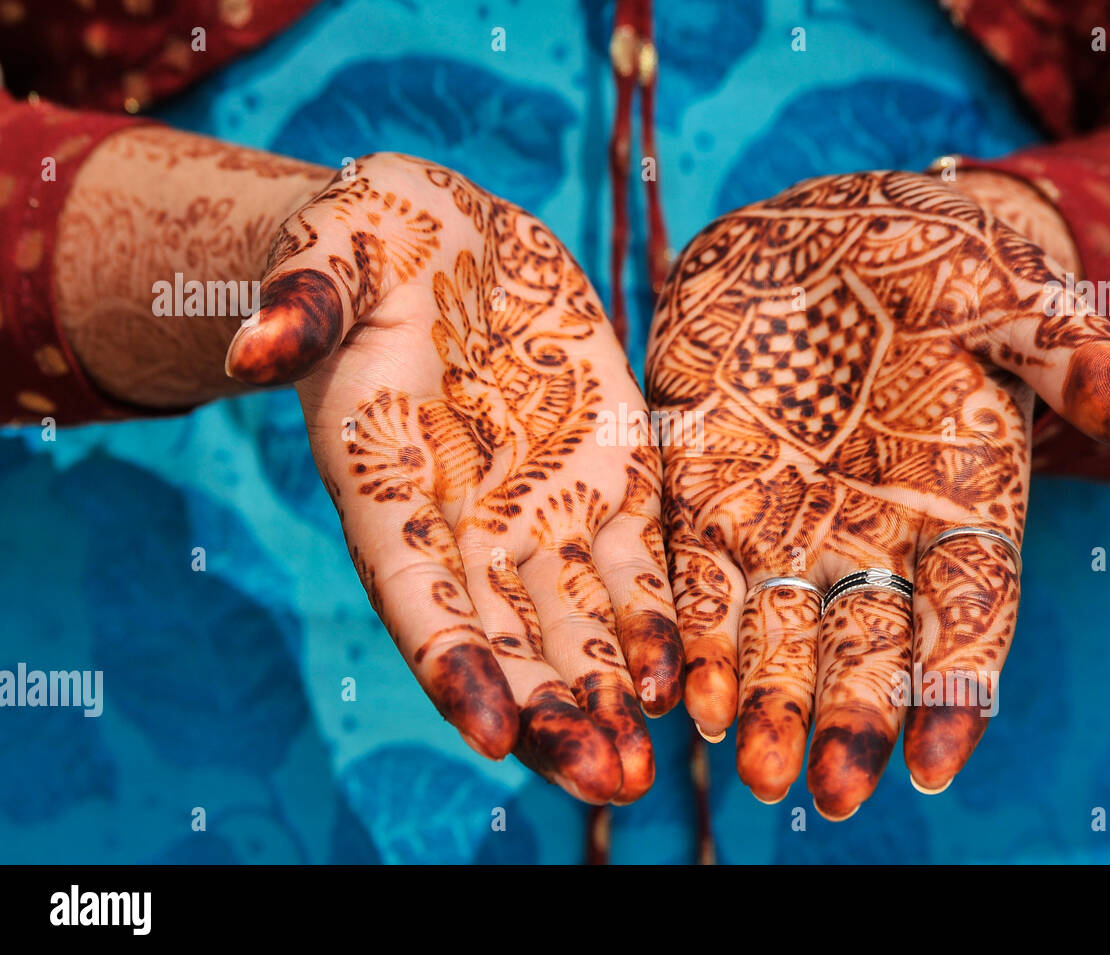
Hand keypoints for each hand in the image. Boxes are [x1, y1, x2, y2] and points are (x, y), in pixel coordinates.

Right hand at [226, 153, 682, 803]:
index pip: (417, 592)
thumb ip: (302, 301)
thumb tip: (251, 343)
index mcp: (389, 484)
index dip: (452, 662)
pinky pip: (637, 561)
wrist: (452, 241)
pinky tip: (681, 678)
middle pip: (506, 637)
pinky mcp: (609, 476)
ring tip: (642, 766)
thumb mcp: (334, 249)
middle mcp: (465, 521)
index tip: (493, 733)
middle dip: (551, 712)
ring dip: (608, 694)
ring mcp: (540, 507)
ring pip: (576, 621)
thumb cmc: (374, 242)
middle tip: (603, 780)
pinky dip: (656, 619)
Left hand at [648, 171, 1109, 817]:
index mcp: (961, 512)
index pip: (967, 623)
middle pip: (865, 652)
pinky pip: (695, 580)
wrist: (817, 230)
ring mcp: (787, 526)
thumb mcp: (1015, 301)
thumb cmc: (934, 265)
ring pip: (776, 636)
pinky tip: (677, 694)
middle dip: (847, 722)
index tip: (933, 766)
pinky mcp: (707, 496)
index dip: (953, 695)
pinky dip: (690, 636)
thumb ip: (1087, 369)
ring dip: (762, 702)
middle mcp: (874, 540)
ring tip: (746, 765)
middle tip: (829, 791)